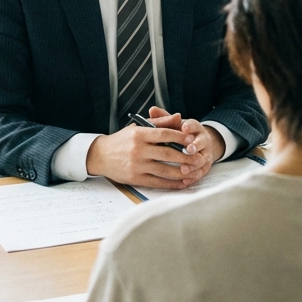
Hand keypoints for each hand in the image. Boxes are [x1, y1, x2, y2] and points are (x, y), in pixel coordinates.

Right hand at [86, 112, 200, 188]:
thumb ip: (159, 122)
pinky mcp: (135, 179)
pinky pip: (157, 182)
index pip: (164, 135)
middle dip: (186, 157)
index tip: (193, 139)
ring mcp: (136, 166)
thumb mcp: (138, 127)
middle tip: (200, 158)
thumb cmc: (122, 140)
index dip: (181, 137)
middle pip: (167, 154)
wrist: (100, 156)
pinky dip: (171, 184)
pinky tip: (182, 182)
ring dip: (182, 172)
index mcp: (139, 134)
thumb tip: (179, 117)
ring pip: (164, 170)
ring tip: (194, 171)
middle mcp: (138, 150)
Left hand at [147, 108, 225, 184]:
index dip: (190, 126)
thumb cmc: (180, 134)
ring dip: (193, 165)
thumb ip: (163, 118)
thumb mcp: (173, 125)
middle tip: (188, 149)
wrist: (197, 145)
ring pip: (201, 160)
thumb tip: (152, 109)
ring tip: (183, 169)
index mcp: (194, 128)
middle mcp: (202, 140)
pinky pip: (200, 173)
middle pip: (201, 142)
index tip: (184, 127)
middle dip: (195, 146)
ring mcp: (204, 154)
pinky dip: (193, 177)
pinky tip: (185, 181)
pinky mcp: (204, 166)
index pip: (194, 125)